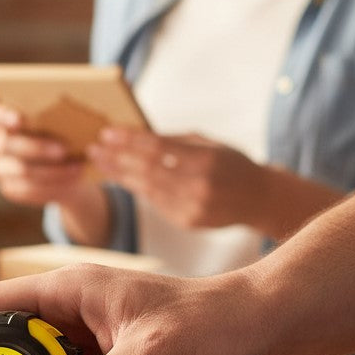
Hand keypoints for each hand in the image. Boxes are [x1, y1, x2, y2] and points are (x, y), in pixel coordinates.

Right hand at [0, 101, 88, 207]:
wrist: (74, 167)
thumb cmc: (69, 134)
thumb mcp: (66, 122)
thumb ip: (59, 116)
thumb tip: (69, 115)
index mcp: (4, 119)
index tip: (18, 119)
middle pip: (5, 144)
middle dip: (36, 147)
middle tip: (63, 149)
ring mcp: (1, 168)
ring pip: (20, 170)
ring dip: (50, 170)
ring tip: (77, 168)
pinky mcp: (10, 189)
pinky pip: (27, 189)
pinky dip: (52, 185)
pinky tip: (71, 179)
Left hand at [89, 128, 269, 230]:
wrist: (260, 199)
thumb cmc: (232, 164)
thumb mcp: (210, 143)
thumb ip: (174, 140)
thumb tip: (135, 133)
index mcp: (207, 161)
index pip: (158, 148)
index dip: (129, 140)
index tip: (106, 132)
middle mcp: (200, 187)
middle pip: (147, 170)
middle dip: (117, 157)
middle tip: (94, 147)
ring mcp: (193, 208)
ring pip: (146, 189)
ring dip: (119, 174)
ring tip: (100, 162)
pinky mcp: (188, 222)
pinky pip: (155, 203)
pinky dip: (136, 188)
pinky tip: (120, 177)